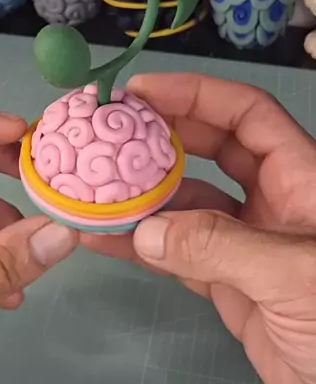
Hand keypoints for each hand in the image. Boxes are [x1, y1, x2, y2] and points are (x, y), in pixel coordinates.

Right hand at [83, 73, 315, 383]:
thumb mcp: (292, 274)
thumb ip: (219, 247)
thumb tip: (146, 232)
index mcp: (302, 180)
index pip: (247, 115)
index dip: (195, 95)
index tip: (140, 93)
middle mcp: (274, 205)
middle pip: (211, 152)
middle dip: (160, 140)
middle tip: (105, 136)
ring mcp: (249, 248)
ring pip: (187, 207)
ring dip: (141, 198)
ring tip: (89, 190)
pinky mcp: (232, 290)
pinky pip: (180, 257)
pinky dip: (143, 247)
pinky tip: (103, 239)